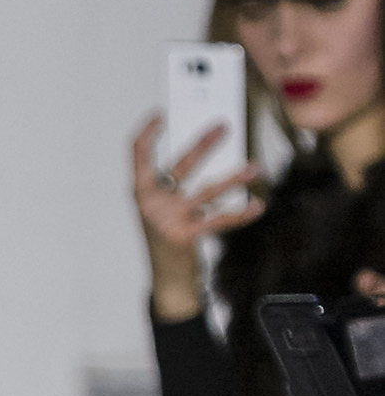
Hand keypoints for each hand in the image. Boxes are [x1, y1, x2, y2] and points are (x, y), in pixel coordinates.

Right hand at [132, 110, 260, 317]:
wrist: (167, 280)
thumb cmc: (168, 236)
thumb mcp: (163, 207)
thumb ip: (176, 184)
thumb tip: (210, 154)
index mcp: (141, 192)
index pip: (137, 155)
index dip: (146, 133)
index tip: (160, 115)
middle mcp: (151, 203)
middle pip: (181, 165)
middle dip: (204, 143)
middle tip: (224, 126)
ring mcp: (167, 220)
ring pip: (205, 192)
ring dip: (232, 179)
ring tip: (253, 168)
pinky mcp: (185, 236)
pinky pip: (218, 220)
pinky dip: (240, 213)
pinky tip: (257, 206)